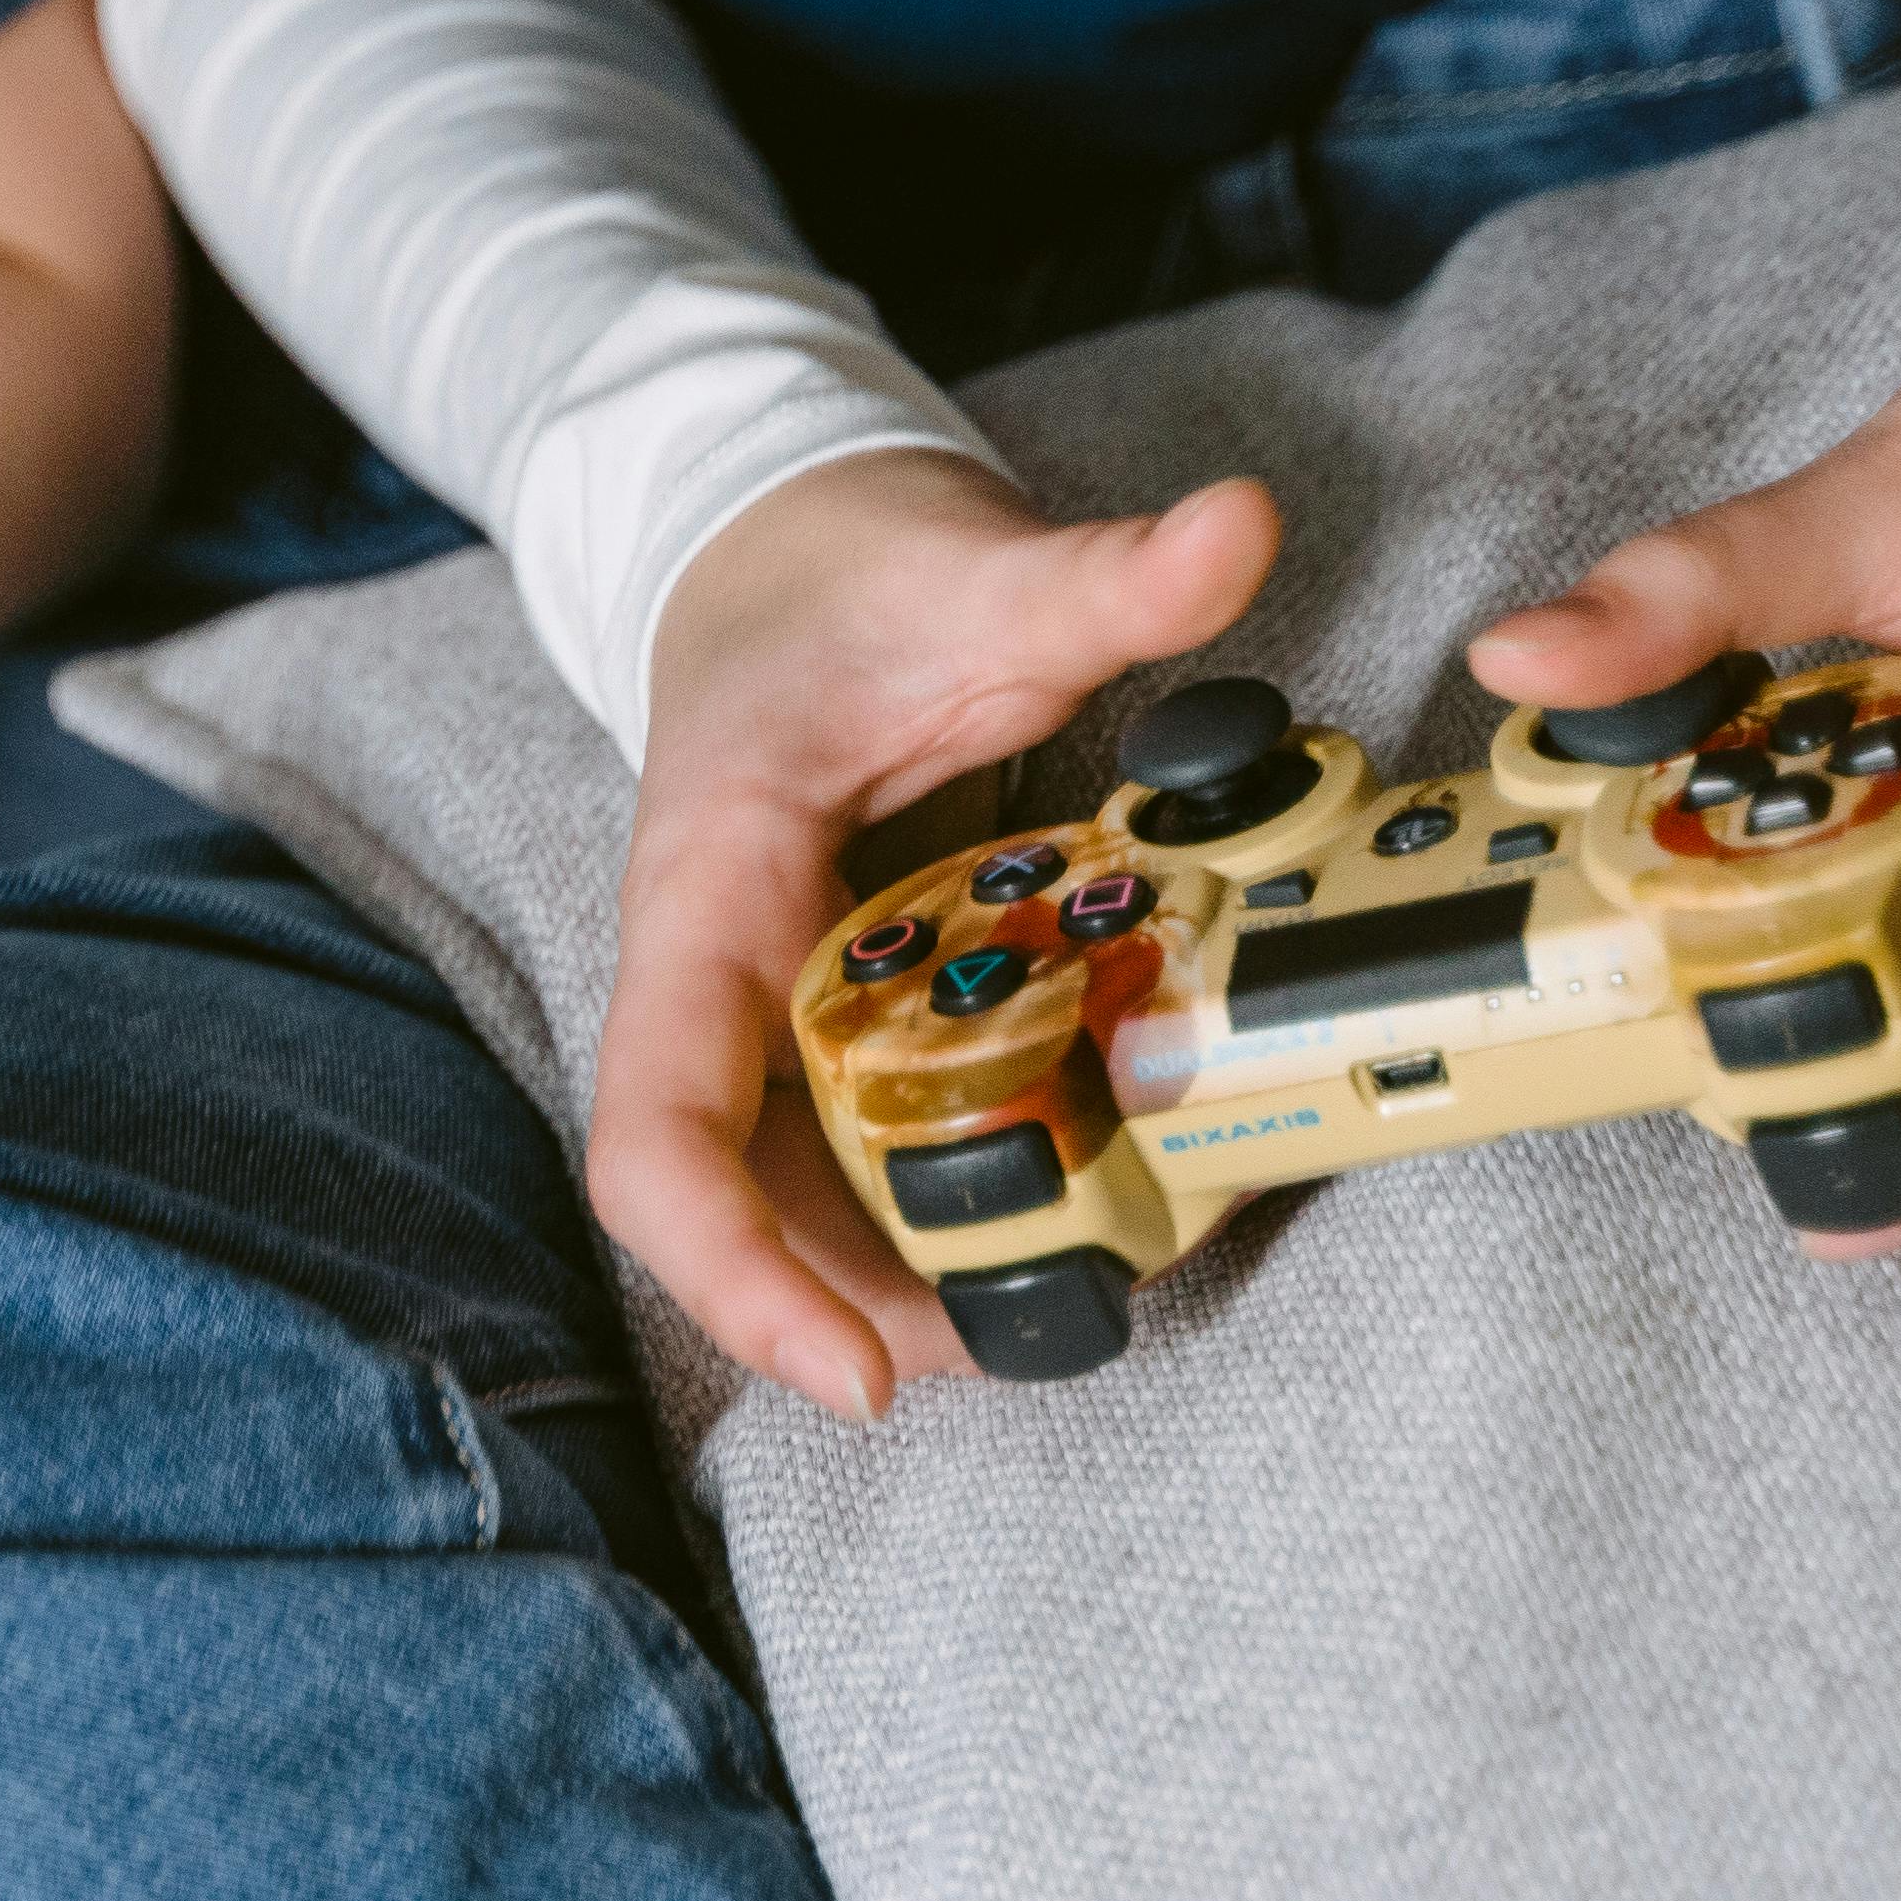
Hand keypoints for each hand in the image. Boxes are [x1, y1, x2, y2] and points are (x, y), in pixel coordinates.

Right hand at [590, 446, 1282, 1418]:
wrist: (781, 553)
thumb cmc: (838, 582)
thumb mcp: (970, 576)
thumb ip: (1102, 574)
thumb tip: (1240, 529)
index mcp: (702, 902)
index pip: (659, 1136)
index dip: (738, 1274)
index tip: (861, 1371)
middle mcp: (712, 987)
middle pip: (736, 1208)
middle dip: (857, 1310)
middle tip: (1025, 1345)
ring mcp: (763, 1013)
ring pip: (796, 1196)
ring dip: (903, 1275)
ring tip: (1056, 1307)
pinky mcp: (825, 1018)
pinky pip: (858, 1146)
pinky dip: (947, 1196)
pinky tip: (1058, 1212)